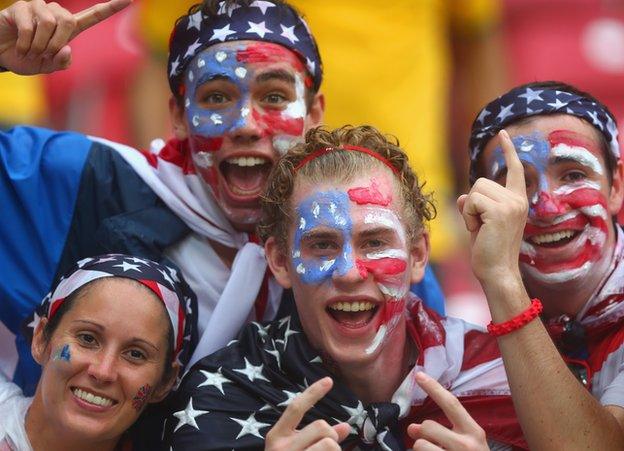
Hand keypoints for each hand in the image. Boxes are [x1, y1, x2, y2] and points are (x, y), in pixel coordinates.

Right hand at [0, 0, 130, 73]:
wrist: (2, 55)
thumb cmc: (28, 59)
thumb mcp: (49, 67)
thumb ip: (62, 62)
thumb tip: (66, 48)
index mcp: (69, 28)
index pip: (93, 15)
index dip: (111, 8)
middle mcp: (55, 13)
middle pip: (69, 20)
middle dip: (57, 42)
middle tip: (44, 54)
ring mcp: (38, 7)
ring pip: (49, 23)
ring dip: (39, 44)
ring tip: (31, 51)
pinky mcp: (20, 7)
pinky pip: (29, 26)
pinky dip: (26, 42)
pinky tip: (21, 47)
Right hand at [265, 377, 350, 450]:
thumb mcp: (295, 449)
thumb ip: (317, 437)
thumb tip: (344, 427)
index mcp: (276, 437)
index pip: (295, 408)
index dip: (313, 393)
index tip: (329, 380)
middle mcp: (281, 448)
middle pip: (321, 426)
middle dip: (330, 436)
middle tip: (325, 448)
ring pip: (329, 444)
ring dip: (335, 450)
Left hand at [408, 372, 488, 449]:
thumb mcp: (465, 444)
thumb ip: (442, 432)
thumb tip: (412, 428)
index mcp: (474, 433)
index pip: (452, 404)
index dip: (434, 388)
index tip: (419, 374)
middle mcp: (467, 446)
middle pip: (428, 426)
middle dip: (422, 432)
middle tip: (427, 440)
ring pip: (420, 445)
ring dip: (420, 449)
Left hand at [457, 130, 527, 283]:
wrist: (497, 271)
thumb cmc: (487, 250)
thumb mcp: (479, 222)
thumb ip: (474, 206)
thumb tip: (464, 197)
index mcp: (517, 201)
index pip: (514, 170)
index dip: (508, 151)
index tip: (504, 133)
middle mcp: (518, 199)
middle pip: (481, 181)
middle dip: (472, 203)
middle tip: (480, 226)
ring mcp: (512, 204)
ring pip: (475, 190)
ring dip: (470, 210)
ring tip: (480, 228)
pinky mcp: (501, 211)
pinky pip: (471, 201)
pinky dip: (468, 215)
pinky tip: (478, 229)